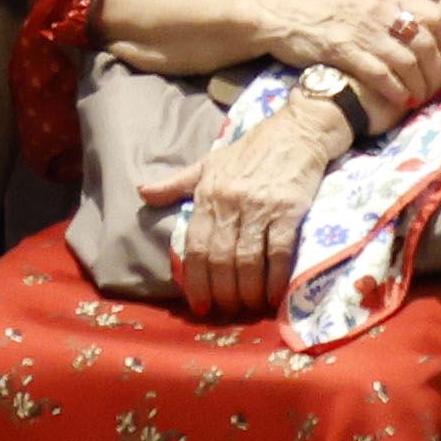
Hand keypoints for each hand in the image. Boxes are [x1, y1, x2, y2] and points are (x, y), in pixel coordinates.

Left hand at [153, 86, 350, 317]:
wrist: (298, 130)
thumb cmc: (253, 148)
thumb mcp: (210, 162)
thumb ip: (177, 183)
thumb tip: (142, 193)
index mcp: (208, 194)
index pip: (195, 246)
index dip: (195, 280)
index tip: (199, 304)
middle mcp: (230, 202)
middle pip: (220, 259)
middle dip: (222, 292)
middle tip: (226, 310)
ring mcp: (260, 207)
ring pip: (247, 260)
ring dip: (246, 290)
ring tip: (247, 307)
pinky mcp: (289, 209)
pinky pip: (278, 251)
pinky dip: (274, 277)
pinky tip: (272, 294)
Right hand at [267, 0, 440, 132]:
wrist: (287, 16)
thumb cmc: (331, 3)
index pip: (437, 17)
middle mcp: (381, 12)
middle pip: (426, 44)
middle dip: (438, 70)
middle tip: (438, 87)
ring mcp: (363, 32)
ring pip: (407, 63)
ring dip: (419, 85)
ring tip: (421, 98)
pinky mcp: (344, 52)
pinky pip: (379, 75)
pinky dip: (395, 91)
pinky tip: (401, 102)